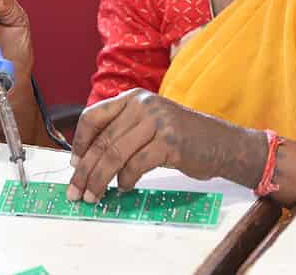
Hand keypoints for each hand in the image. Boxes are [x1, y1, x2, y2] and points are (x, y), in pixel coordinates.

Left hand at [66, 89, 267, 202]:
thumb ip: (122, 133)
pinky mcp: (169, 142)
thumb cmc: (182, 137)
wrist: (221, 143)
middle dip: (85, 171)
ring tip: (94, 197)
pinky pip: (136, 165)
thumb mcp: (149, 125)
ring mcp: (157, 122)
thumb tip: (86, 161)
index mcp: (133, 98)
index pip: (93, 116)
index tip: (74, 165)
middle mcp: (143, 105)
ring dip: (99, 181)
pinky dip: (126, 181)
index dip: (79, 143)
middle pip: (102, 141)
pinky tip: (125, 188)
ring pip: (115, 155)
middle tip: (75, 192)